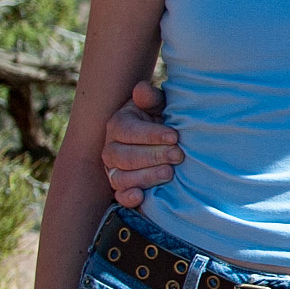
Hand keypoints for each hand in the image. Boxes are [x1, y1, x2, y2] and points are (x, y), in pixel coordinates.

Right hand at [102, 81, 181, 206]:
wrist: (169, 141)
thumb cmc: (163, 119)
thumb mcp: (158, 105)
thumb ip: (150, 98)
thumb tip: (141, 90)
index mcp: (118, 125)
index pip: (127, 131)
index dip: (151, 135)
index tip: (175, 136)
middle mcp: (111, 149)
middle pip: (124, 156)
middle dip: (153, 156)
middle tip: (178, 155)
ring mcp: (114, 170)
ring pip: (121, 177)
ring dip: (145, 176)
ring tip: (169, 173)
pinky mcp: (122, 188)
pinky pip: (119, 196)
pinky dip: (128, 198)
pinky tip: (141, 197)